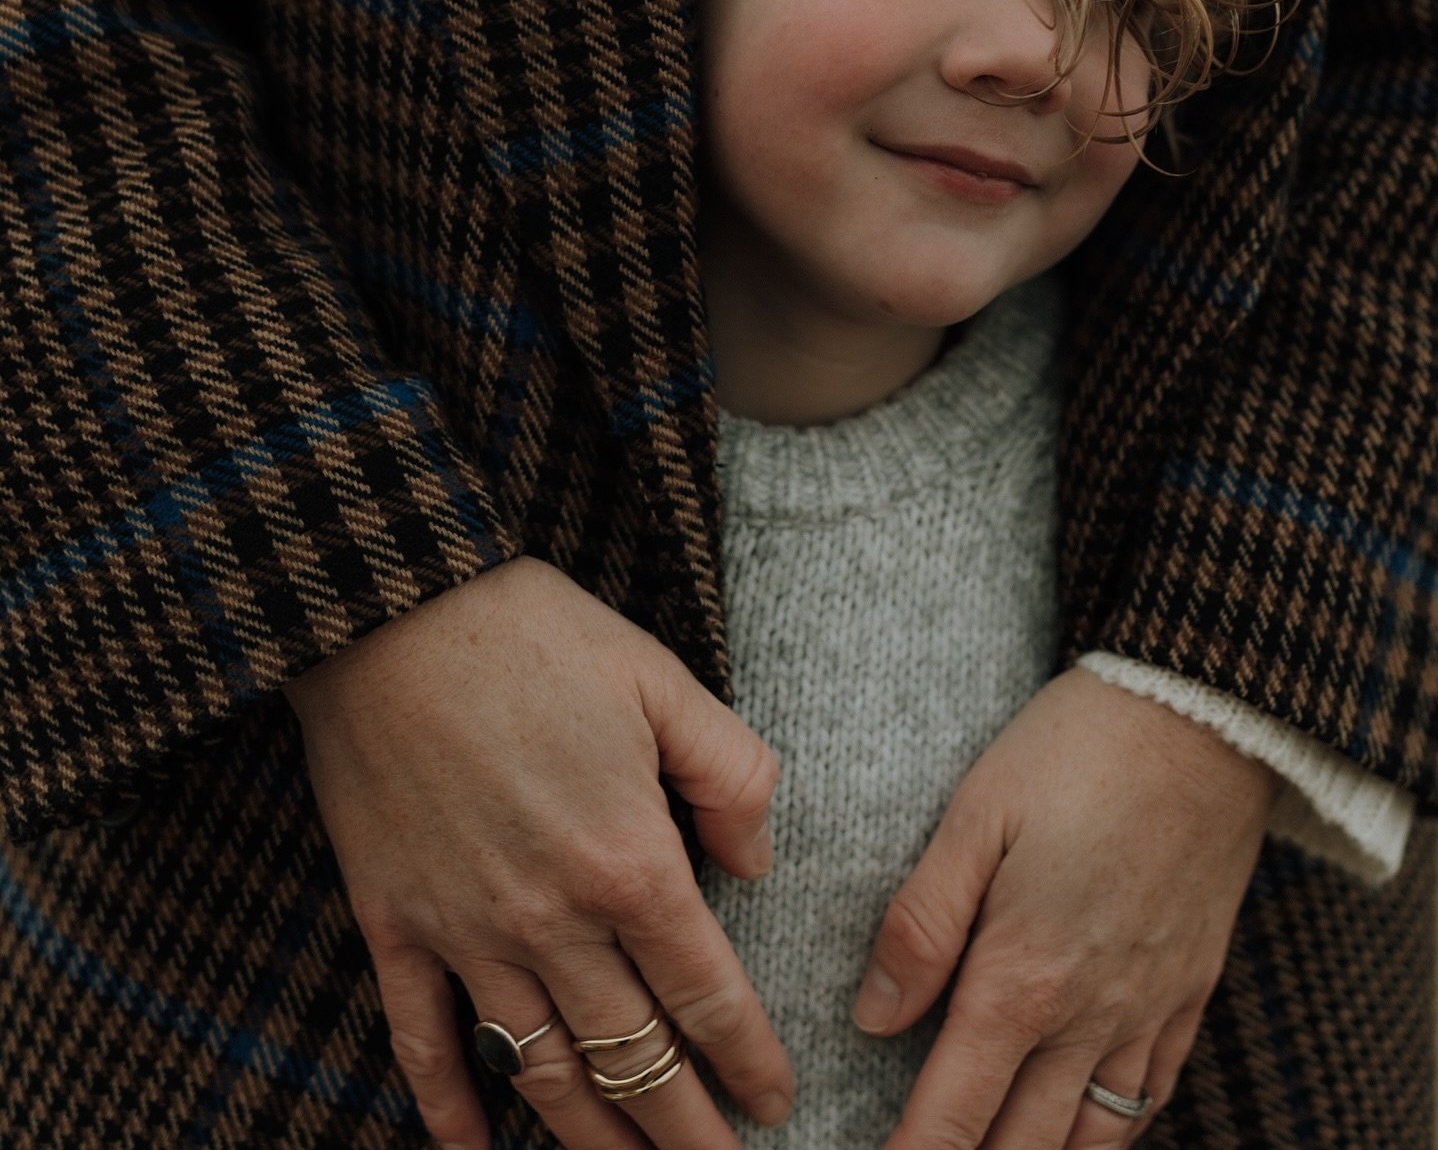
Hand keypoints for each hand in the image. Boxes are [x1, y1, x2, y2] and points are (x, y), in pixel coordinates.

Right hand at [285, 555, 793, 1149]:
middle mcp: (550, 919)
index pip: (705, 994)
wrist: (389, 611)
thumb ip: (731, 775)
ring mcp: (464, 930)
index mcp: (628, 860)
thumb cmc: (534, 635)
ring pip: (539, 1072)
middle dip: (685, 1132)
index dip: (748, 1059)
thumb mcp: (663, 680)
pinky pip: (422, 1041)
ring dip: (591, 1141)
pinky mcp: (393, 921)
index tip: (777, 1103)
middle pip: (632, 1059)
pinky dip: (450, 1110)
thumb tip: (756, 864)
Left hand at [851, 667, 1279, 1148]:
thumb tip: (874, 1018)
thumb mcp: (974, 817)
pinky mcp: (1189, 989)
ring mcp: (1148, 1009)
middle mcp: (1089, 1016)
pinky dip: (1109, 1132)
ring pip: (1091, 1140)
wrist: (1201, 720)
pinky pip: (1151, 1096)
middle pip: (1021, 1146)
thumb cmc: (1075, 753)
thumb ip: (921, 924)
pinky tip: (1080, 1128)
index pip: (954, 1115)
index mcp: (1023, 977)